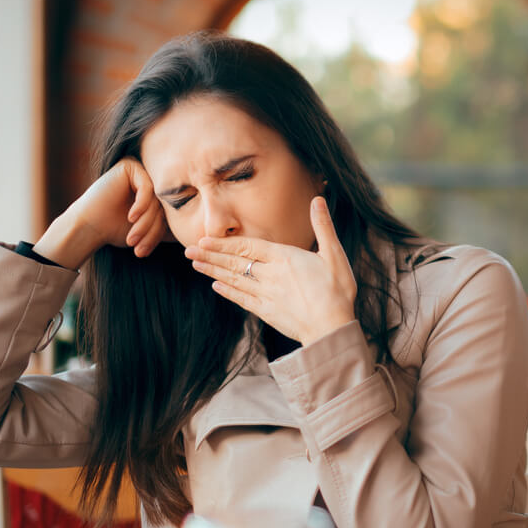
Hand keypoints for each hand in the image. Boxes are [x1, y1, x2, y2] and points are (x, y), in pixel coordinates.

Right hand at [34, 158, 168, 267]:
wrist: (88, 226)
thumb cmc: (116, 230)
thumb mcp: (150, 232)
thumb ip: (170, 229)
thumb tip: (199, 236)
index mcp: (158, 193)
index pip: (170, 213)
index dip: (160, 234)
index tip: (145, 251)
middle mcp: (151, 179)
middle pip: (164, 206)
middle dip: (152, 230)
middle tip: (140, 249)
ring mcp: (141, 171)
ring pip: (156, 199)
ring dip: (146, 223)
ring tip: (133, 239)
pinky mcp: (130, 166)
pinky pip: (147, 188)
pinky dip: (141, 205)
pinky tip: (130, 217)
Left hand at [186, 197, 357, 344]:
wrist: (332, 327)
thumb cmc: (338, 291)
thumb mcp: (335, 255)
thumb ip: (323, 226)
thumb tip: (318, 199)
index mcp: (285, 258)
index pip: (247, 246)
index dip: (224, 243)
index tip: (204, 239)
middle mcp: (270, 275)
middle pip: (235, 262)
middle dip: (210, 256)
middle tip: (189, 251)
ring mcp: (267, 295)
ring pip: (234, 280)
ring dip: (213, 271)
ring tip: (196, 265)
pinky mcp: (267, 312)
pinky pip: (242, 299)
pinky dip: (228, 292)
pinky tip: (216, 286)